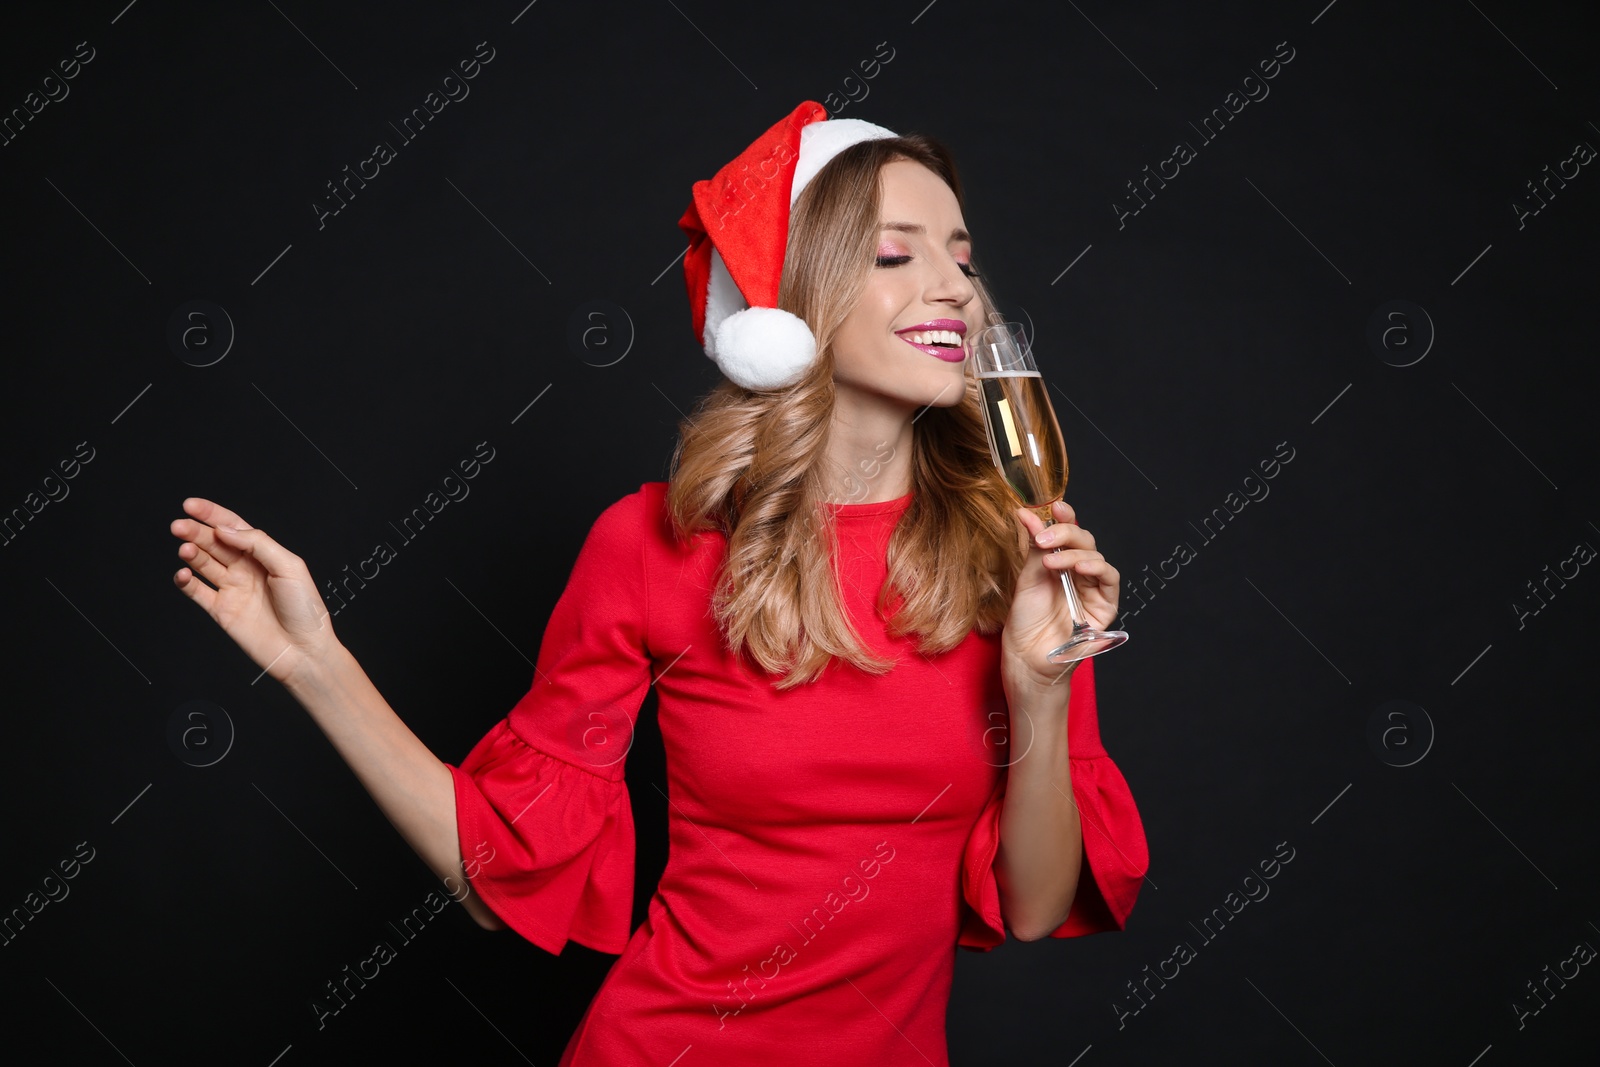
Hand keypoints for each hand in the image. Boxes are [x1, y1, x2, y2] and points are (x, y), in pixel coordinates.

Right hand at [170, 498, 339, 685]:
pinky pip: (196, 591)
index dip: (212, 514)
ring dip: (191, 553)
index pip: (233, 527)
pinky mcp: (221, 610)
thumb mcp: (289, 566)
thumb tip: (226, 529)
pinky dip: (185, 581)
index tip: (191, 506)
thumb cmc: (305, 609)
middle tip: (179, 525)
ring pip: (203, 563)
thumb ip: (258, 543)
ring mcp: (232, 589)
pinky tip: (182, 572)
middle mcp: (245, 569)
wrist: (303, 651)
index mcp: (264, 555)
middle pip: (214, 543)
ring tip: (185, 548)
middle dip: (196, 531)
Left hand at [1001, 500, 1120, 690]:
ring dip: (1075, 553)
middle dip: (1066, 533)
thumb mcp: (1028, 577)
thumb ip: (1034, 546)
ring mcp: (1092, 589)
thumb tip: (1026, 513)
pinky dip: (1096, 568)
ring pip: (1096, 556)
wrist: (1026, 657)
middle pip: (1084, 541)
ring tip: (1051, 561)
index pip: (1069, 534)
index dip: (1065, 518)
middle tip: (1044, 538)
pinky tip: (1079, 567)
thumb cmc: (1026, 621)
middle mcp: (1078, 574)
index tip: (1055, 506)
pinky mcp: (1105, 606)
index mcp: (1060, 564)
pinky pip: (1109, 579)